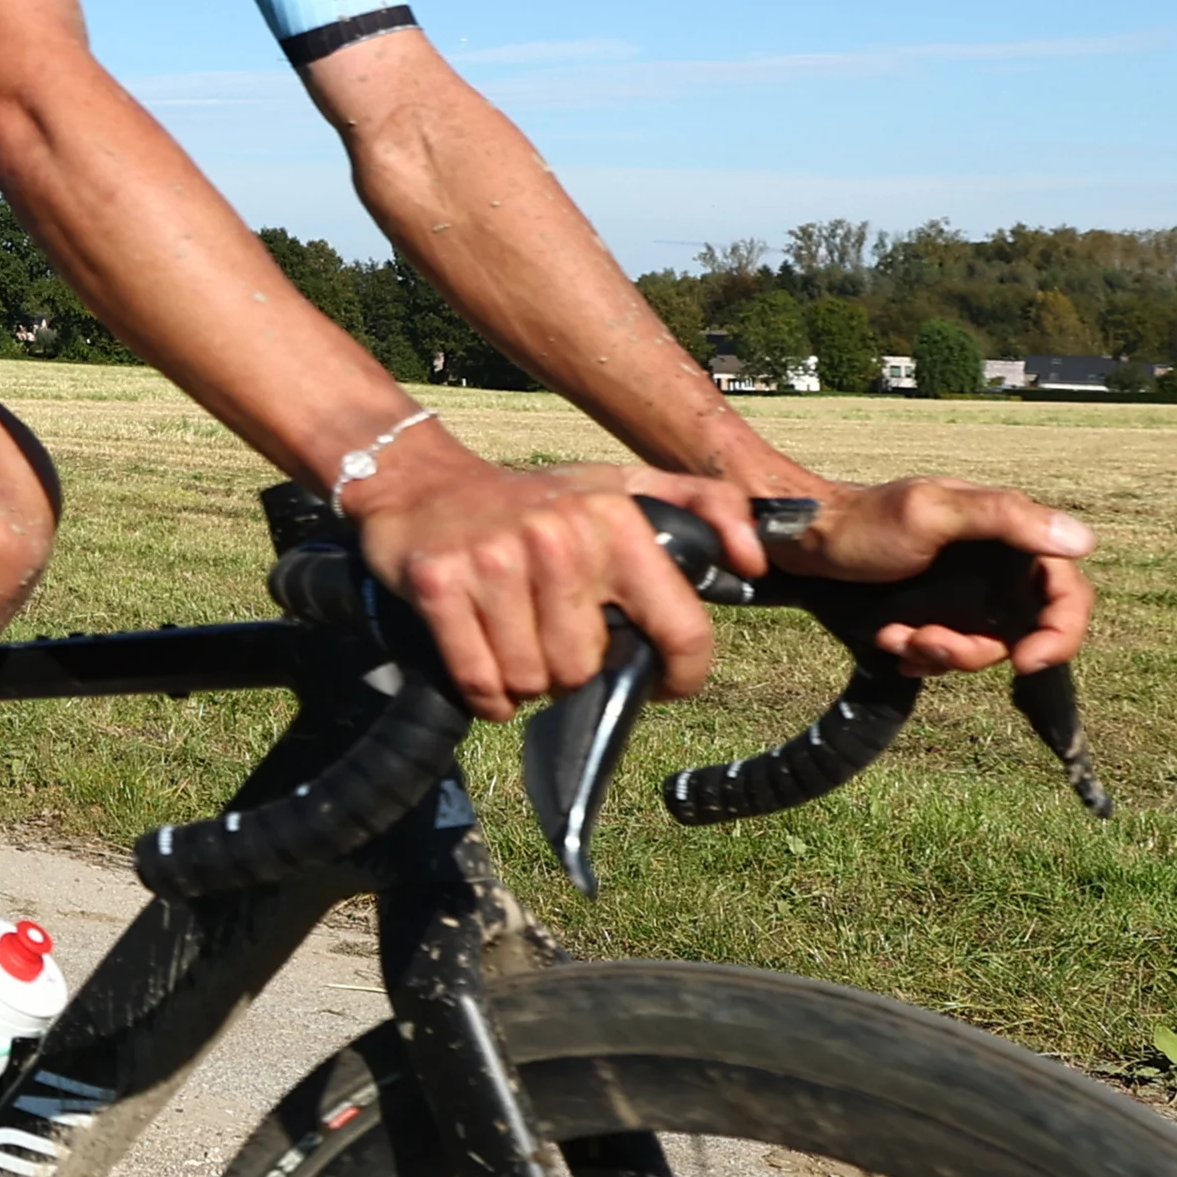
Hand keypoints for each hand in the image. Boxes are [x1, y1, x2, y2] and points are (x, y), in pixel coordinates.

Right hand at [350, 452, 763, 719]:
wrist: (423, 483)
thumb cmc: (535, 499)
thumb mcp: (624, 485)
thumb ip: (705, 505)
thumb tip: (754, 560)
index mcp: (615, 519)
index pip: (681, 629)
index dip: (681, 674)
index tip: (664, 681)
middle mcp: (558, 538)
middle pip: (590, 668)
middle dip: (573, 667)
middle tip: (555, 636)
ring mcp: (494, 562)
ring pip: (534, 681)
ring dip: (526, 679)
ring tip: (516, 641)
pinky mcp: (438, 586)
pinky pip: (481, 682)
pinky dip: (485, 693)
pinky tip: (485, 662)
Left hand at [761, 478, 1093, 675]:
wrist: (804, 539)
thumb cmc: (864, 520)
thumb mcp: (930, 513)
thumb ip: (1004, 519)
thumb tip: (1082, 541)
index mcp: (1009, 535)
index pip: (1067, 591)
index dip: (1062, 632)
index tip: (1025, 660)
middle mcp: (997, 567)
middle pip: (1028, 631)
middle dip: (981, 650)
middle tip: (930, 643)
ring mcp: (969, 593)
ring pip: (986, 649)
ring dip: (943, 653)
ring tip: (897, 636)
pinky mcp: (939, 613)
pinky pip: (951, 652)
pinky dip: (923, 654)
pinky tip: (890, 639)